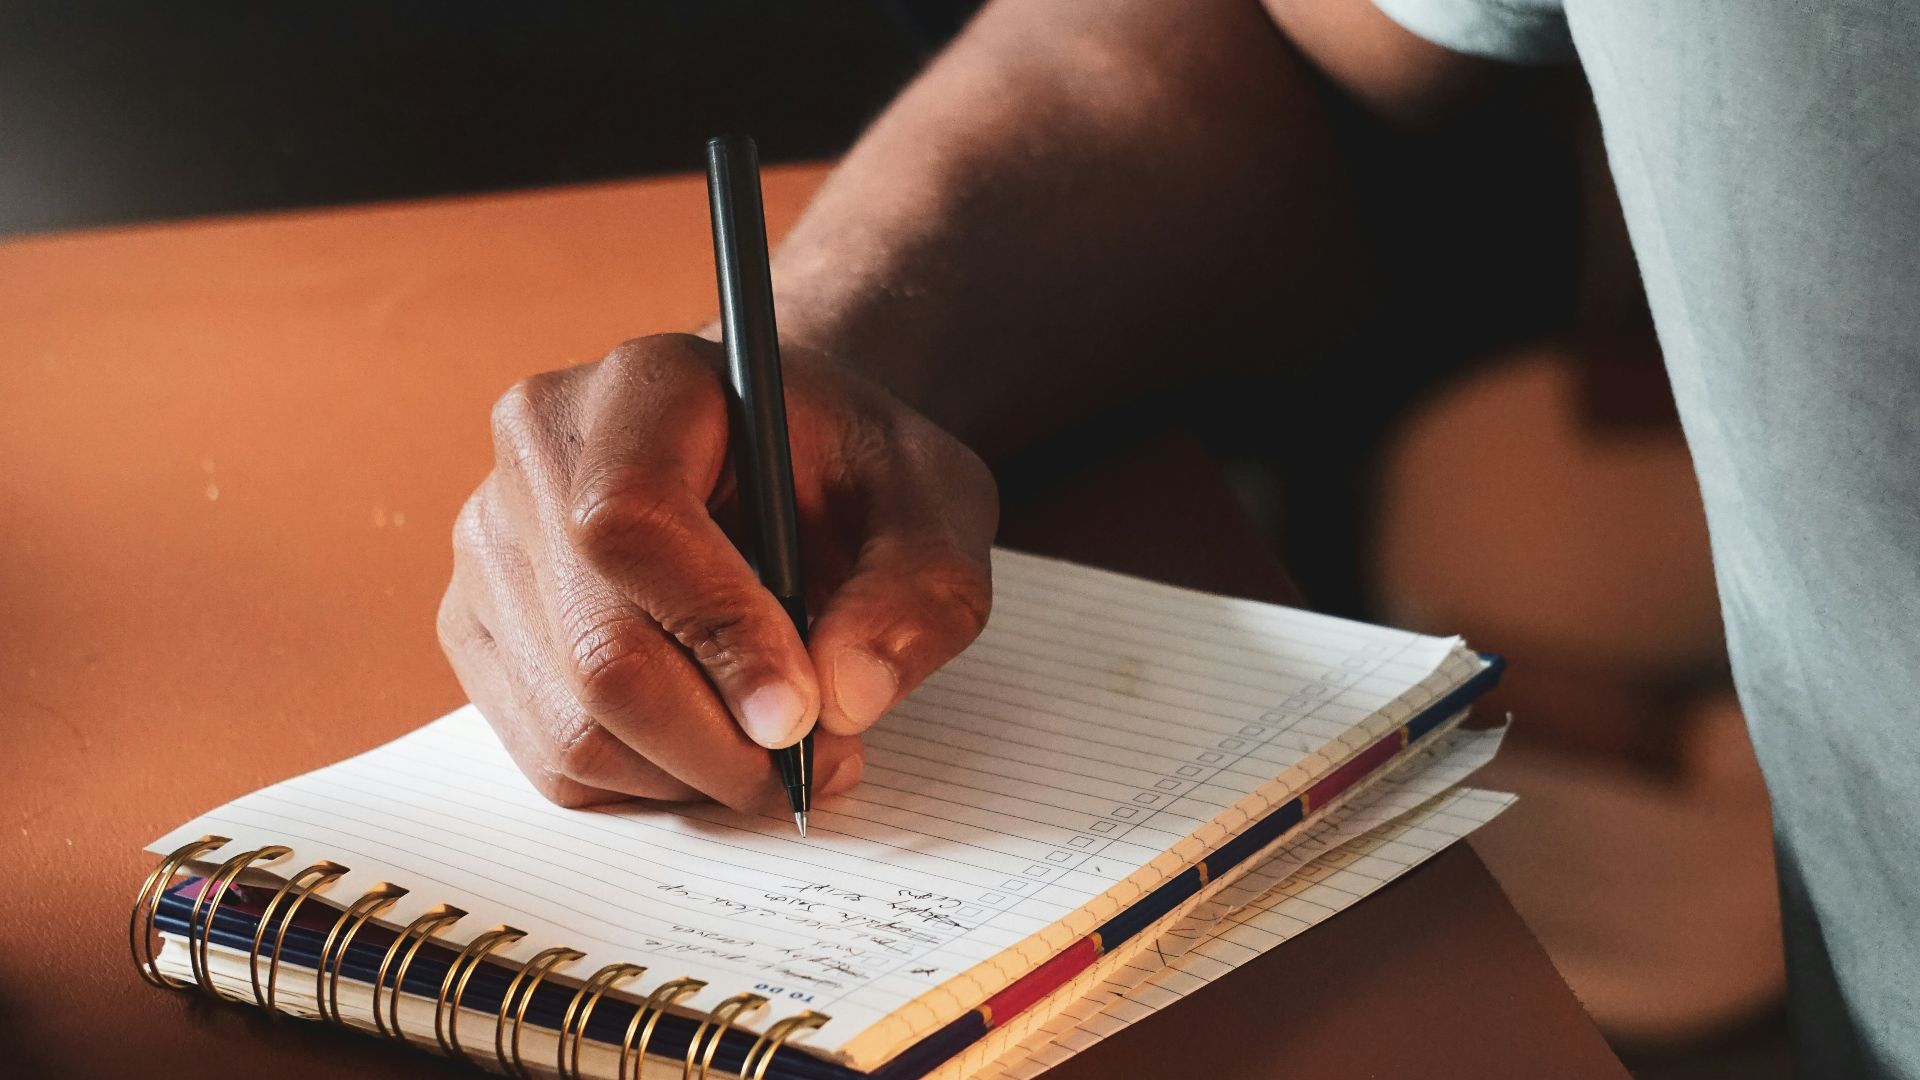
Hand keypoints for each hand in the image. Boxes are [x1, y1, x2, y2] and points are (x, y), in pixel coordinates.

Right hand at [438, 333, 997, 810]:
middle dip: (722, 741)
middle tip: (822, 763)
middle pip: (596, 650)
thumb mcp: (934, 499)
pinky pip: (550, 758)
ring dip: (692, 776)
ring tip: (781, 753)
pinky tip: (714, 744)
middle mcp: (536, 455)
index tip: (805, 713)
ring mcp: (492, 546)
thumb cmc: (849, 467)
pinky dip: (647, 786)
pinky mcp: (480, 628)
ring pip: (571, 725)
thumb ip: (919, 590)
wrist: (780, 457)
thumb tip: (846, 700)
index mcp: (641, 387)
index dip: (716, 634)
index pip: (629, 522)